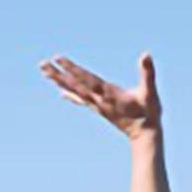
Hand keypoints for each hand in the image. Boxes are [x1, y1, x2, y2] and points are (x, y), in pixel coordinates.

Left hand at [39, 53, 161, 138]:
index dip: (73, 68)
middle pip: (75, 85)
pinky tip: (61, 92)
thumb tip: (146, 55)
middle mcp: (99, 100)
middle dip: (58, 74)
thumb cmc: (149, 113)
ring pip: (75, 91)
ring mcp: (98, 105)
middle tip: (42, 65)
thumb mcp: (150, 92)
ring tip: (46, 73)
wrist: (145, 136)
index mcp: (109, 93)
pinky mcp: (100, 109)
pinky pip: (82, 101)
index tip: (58, 59)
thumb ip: (148, 73)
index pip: (87, 78)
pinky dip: (70, 95)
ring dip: (60, 82)